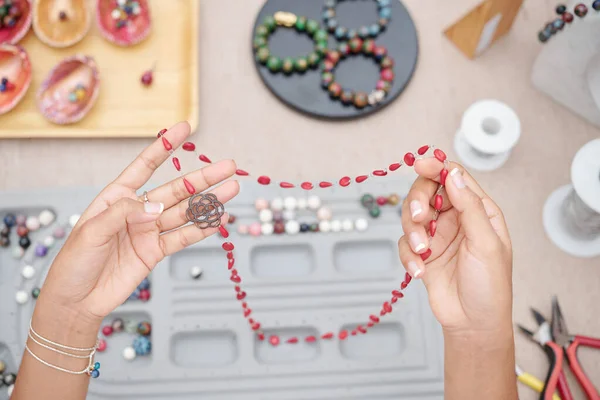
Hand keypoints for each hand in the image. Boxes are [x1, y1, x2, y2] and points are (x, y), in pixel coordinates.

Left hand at [37, 122, 239, 324]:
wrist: (76, 300)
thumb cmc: (74, 262)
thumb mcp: (92, 231)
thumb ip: (125, 213)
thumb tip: (157, 208)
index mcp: (117, 197)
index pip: (145, 166)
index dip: (165, 146)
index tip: (184, 128)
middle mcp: (138, 210)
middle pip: (176, 189)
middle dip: (203, 177)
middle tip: (229, 166)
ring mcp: (150, 231)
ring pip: (185, 212)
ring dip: (210, 203)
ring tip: (232, 190)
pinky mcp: (156, 253)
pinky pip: (183, 238)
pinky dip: (202, 230)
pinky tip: (219, 220)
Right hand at [399, 158, 512, 336]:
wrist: (473, 323)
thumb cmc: (490, 286)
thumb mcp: (486, 243)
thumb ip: (469, 207)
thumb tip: (454, 175)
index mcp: (477, 210)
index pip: (453, 177)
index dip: (435, 167)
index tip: (419, 166)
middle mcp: (456, 219)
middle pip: (426, 192)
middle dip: (418, 201)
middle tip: (419, 216)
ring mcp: (437, 236)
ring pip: (411, 216)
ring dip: (412, 232)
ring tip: (423, 251)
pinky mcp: (422, 254)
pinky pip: (405, 244)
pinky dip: (408, 255)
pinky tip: (420, 270)